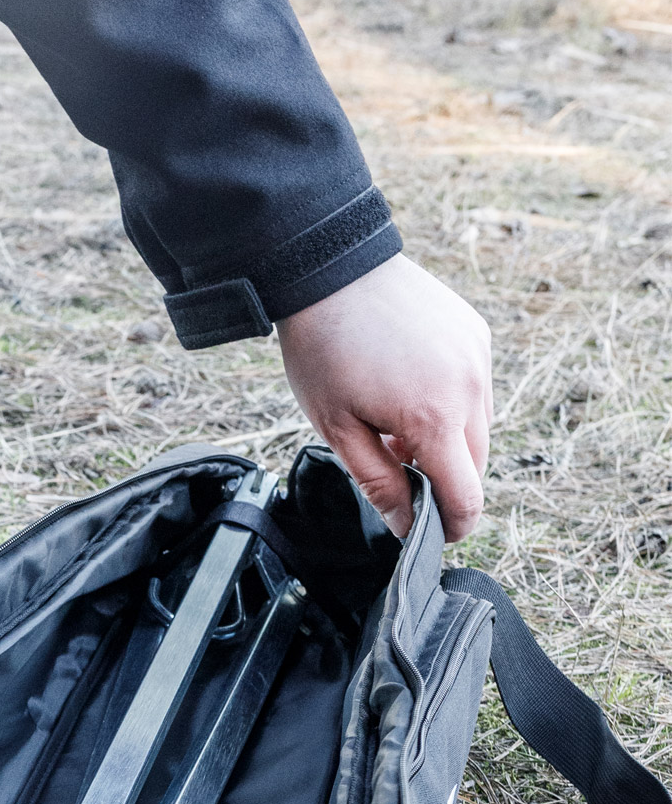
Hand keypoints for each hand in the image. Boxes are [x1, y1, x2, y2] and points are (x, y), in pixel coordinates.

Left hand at [276, 255, 492, 539]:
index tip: (432, 534)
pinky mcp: (476, 334)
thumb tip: (408, 527)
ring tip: (395, 424)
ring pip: (480, 427)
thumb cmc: (324, 350)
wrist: (332, 269)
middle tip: (395, 467)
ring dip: (447, 442)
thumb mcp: (338, 429)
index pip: (466, 497)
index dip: (452, 526)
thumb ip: (379, 483)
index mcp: (435, 418)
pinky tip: (409, 388)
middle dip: (443, 480)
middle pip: (476, 465)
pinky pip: (476, 388)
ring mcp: (478, 357)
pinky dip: (452, 404)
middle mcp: (470, 387)